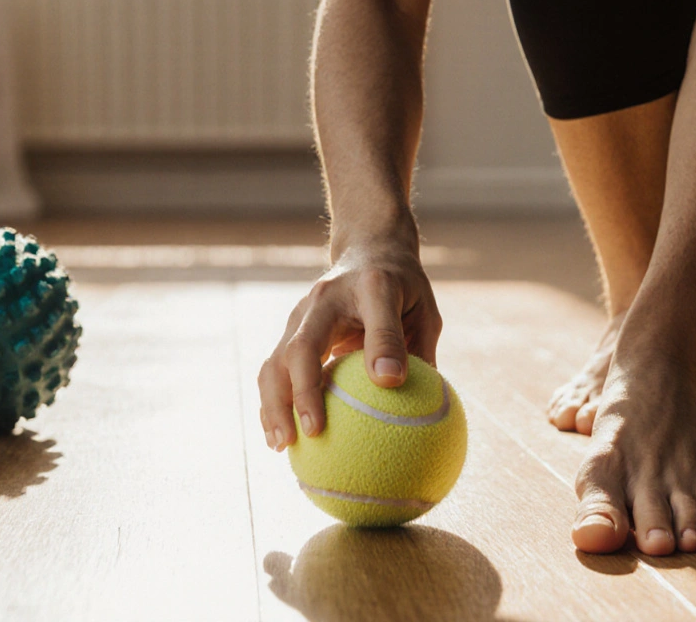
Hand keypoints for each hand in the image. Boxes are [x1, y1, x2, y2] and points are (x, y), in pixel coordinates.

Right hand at [257, 240, 441, 450]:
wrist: (367, 250)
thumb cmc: (403, 290)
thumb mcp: (423, 310)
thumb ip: (417, 349)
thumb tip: (421, 408)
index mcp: (371, 286)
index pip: (376, 316)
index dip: (380, 346)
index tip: (388, 382)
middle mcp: (324, 298)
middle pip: (301, 346)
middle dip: (301, 392)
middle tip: (312, 433)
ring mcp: (300, 314)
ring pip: (275, 361)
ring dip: (274, 404)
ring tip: (282, 446)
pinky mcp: (289, 330)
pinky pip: (273, 370)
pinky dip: (272, 404)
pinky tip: (280, 438)